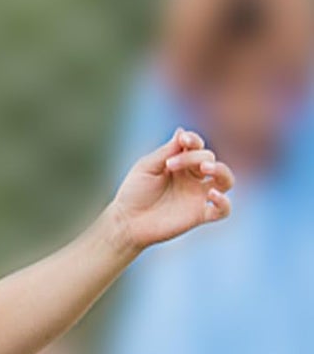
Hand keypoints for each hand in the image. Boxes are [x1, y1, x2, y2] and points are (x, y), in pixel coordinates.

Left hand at [109, 129, 233, 251]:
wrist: (126, 222)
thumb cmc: (134, 193)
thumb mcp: (146, 167)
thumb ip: (166, 151)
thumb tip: (182, 131)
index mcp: (181, 163)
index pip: (197, 146)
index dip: (193, 140)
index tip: (183, 140)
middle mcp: (193, 178)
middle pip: (208, 158)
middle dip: (193, 157)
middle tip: (170, 164)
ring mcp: (197, 196)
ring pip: (226, 180)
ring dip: (221, 170)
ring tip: (205, 168)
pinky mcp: (198, 215)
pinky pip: (223, 210)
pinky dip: (224, 202)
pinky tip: (212, 195)